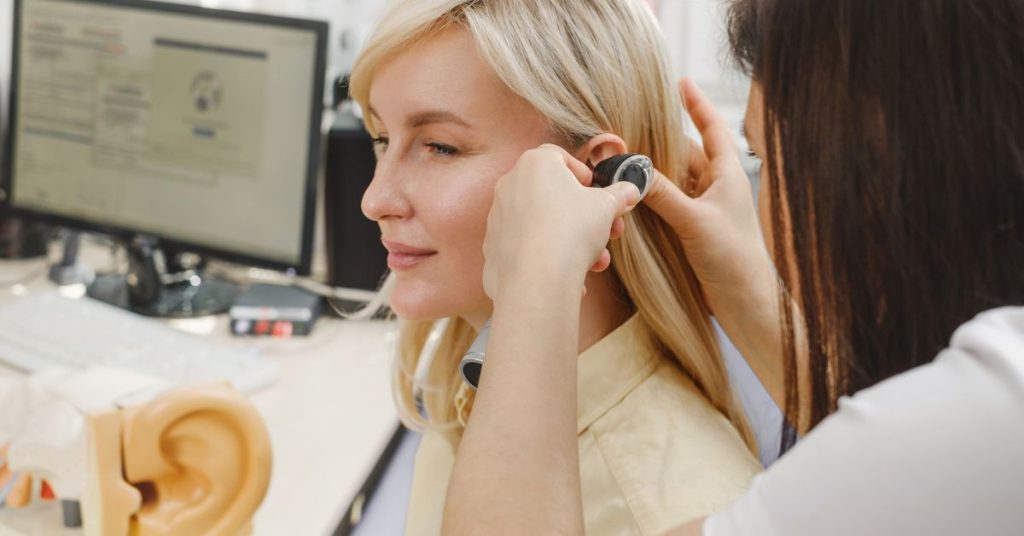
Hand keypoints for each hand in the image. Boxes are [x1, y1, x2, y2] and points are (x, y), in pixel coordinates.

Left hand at [482, 145, 640, 300]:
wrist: (536, 279)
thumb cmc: (571, 231)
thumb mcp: (606, 207)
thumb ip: (619, 195)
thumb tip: (630, 190)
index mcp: (535, 164)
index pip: (560, 157)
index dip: (583, 173)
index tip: (598, 193)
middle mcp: (510, 184)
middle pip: (553, 195)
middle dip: (585, 215)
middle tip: (609, 232)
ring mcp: (498, 216)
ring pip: (542, 223)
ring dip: (572, 239)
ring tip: (597, 261)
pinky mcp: (493, 246)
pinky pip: (528, 246)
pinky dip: (548, 256)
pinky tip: (571, 276)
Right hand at [643, 79, 775, 316]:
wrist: (745, 303)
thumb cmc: (733, 258)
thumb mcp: (695, 221)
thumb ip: (663, 194)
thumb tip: (631, 169)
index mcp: (727, 175)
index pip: (711, 130)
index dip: (696, 105)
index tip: (681, 83)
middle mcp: (716, 188)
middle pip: (684, 153)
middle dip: (658, 142)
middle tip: (626, 131)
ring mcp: (703, 210)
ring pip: (672, 180)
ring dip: (651, 172)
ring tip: (620, 159)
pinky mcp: (691, 231)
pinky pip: (667, 204)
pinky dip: (651, 197)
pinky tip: (630, 195)